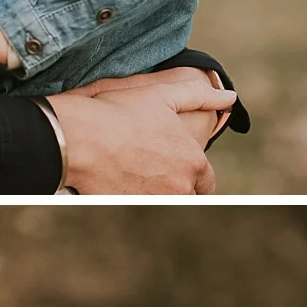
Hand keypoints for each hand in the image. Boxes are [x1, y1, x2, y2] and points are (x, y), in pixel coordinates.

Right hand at [47, 66, 235, 193]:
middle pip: (186, 195)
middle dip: (175, 185)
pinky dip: (133, 199)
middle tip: (152, 169)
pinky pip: (139, 209)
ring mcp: (154, 202)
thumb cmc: (119, 112)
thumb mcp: (163, 95)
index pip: (207, 182)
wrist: (77, 138)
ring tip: (135, 175)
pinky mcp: (130, 210)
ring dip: (156, 194)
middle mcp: (179, 187)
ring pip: (164, 203)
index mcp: (193, 161)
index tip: (179, 167)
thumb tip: (229, 97)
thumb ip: (201, 96)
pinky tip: (119, 182)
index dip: (195, 175)